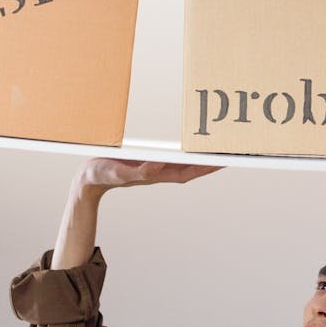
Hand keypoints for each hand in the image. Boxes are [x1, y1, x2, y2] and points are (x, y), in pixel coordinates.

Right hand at [78, 158, 223, 192]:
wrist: (90, 178)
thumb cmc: (103, 175)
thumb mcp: (118, 172)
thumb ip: (138, 171)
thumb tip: (159, 166)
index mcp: (157, 174)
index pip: (189, 171)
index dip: (207, 167)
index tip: (224, 161)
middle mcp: (161, 172)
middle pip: (194, 168)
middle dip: (213, 162)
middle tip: (234, 153)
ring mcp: (157, 168)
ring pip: (187, 164)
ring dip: (204, 158)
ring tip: (222, 150)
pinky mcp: (151, 162)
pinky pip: (177, 158)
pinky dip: (190, 154)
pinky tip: (197, 149)